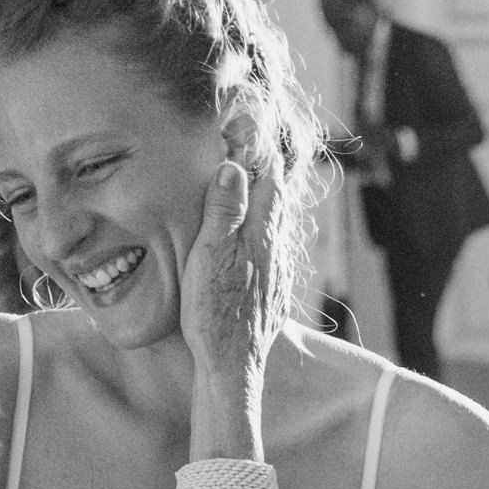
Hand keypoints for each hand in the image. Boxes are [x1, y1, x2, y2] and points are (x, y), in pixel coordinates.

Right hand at [180, 145, 285, 389]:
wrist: (232, 364)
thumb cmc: (214, 310)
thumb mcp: (210, 254)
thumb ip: (224, 209)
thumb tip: (235, 166)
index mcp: (260, 233)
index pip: (266, 179)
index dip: (256, 150)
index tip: (244, 124)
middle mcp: (276, 248)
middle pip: (276, 197)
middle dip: (263, 168)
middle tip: (248, 141)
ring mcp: (277, 270)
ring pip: (276, 223)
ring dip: (264, 197)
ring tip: (251, 177)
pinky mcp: (272, 290)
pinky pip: (272, 247)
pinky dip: (262, 228)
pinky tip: (252, 232)